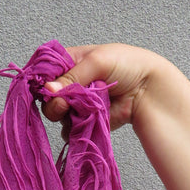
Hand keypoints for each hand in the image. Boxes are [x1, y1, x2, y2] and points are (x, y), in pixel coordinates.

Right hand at [42, 43, 161, 133]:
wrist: (148, 90)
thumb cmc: (128, 65)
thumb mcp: (97, 61)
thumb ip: (71, 76)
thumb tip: (49, 90)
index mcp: (69, 62)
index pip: (44, 71)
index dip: (41, 80)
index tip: (45, 88)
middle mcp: (70, 83)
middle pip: (47, 96)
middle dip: (54, 101)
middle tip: (65, 102)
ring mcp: (76, 103)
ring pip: (57, 113)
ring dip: (66, 113)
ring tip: (83, 108)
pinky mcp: (83, 120)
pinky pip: (69, 128)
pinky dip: (75, 126)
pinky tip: (87, 118)